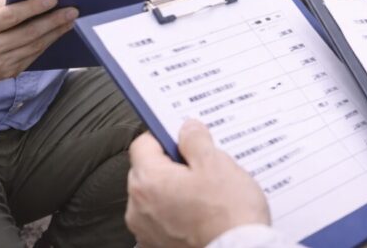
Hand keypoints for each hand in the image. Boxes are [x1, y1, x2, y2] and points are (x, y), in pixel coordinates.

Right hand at [0, 0, 77, 89]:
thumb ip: (2, 3)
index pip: (11, 16)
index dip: (34, 7)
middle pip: (28, 33)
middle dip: (53, 20)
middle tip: (72, 10)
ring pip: (35, 46)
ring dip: (56, 32)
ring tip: (70, 20)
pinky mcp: (8, 73)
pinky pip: (34, 56)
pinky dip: (48, 43)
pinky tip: (58, 33)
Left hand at [126, 120, 269, 247]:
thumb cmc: (227, 213)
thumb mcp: (216, 163)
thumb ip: (196, 140)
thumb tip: (187, 129)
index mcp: (148, 181)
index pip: (143, 143)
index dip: (165, 135)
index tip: (184, 136)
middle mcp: (138, 208)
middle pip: (148, 170)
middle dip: (172, 164)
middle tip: (203, 164)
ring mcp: (147, 230)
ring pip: (156, 196)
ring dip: (175, 189)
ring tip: (207, 192)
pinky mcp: (158, 245)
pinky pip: (163, 219)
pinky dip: (178, 212)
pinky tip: (202, 212)